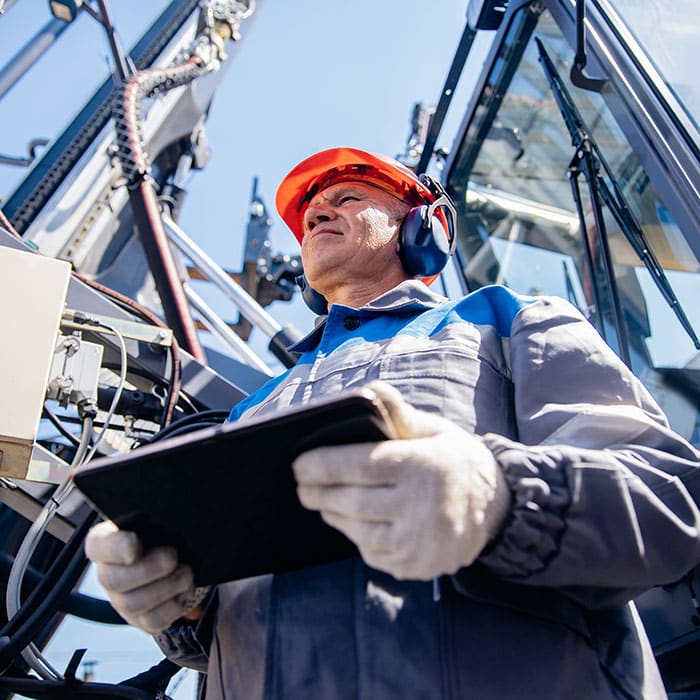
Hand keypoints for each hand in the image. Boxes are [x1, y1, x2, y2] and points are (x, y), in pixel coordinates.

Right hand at [85, 521, 207, 633]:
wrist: (176, 551)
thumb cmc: (162, 530)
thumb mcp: (158, 516)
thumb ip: (159, 510)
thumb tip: (173, 501)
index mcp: (107, 542)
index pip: (98, 545)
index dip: (114, 548)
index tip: (135, 544)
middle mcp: (109, 573)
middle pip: (114, 580)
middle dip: (148, 569)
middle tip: (172, 556)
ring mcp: (122, 599)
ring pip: (133, 604)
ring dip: (166, 587)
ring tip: (186, 573)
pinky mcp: (141, 618)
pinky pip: (153, 621)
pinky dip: (174, 606)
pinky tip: (185, 590)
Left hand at [293, 382, 510, 579]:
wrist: (495, 510)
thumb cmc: (455, 461)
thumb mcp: (435, 431)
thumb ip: (399, 415)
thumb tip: (370, 391)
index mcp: (423, 466)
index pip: (360, 464)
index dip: (322, 465)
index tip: (298, 464)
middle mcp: (420, 508)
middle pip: (351, 500)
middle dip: (318, 492)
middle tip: (301, 484)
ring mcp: (417, 543)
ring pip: (356, 530)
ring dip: (332, 514)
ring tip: (321, 500)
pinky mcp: (414, 567)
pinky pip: (370, 551)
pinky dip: (355, 534)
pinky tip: (351, 520)